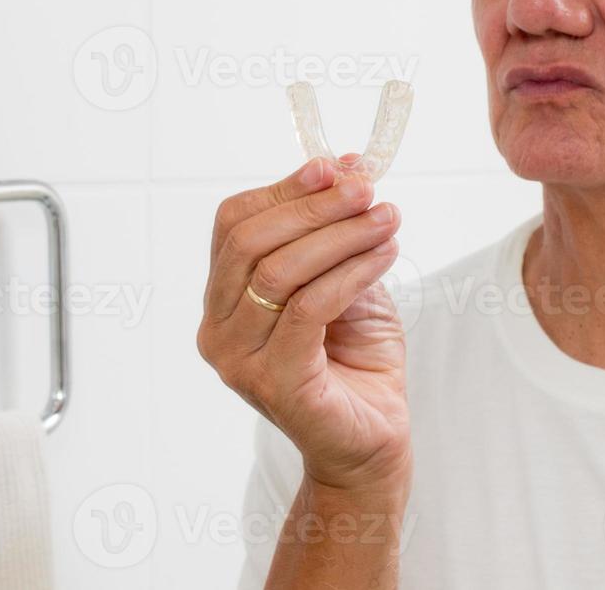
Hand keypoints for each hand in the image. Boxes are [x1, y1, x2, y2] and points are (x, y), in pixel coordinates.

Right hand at [198, 156, 409, 493]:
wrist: (371, 438)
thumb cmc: (352, 358)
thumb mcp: (344, 278)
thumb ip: (335, 230)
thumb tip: (348, 165)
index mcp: (222, 299)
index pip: (232, 224)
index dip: (283, 189)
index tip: (335, 167)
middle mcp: (217, 330)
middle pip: (251, 242)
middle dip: (314, 206)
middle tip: (366, 189)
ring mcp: (239, 361)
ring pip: (281, 271)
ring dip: (341, 234)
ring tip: (388, 218)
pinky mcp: (276, 382)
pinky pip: (310, 308)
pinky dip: (352, 271)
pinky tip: (386, 254)